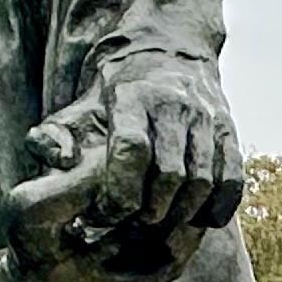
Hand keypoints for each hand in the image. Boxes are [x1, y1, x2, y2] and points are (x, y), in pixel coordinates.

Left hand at [28, 57, 243, 236]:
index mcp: (131, 98)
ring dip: (181, 216)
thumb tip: (62, 161)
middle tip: (131, 228)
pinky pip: (232, 179)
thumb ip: (49, 137)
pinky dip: (216, 208)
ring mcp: (207, 118)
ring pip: (202, 181)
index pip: (132, 149)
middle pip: (169, 174)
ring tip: (157, 229)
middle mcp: (174, 105)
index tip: (105, 214)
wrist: (165, 51)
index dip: (119, 192)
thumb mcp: (74, 107)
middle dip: (149, 212)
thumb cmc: (111, 95)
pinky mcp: (230, 131)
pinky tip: (194, 221)